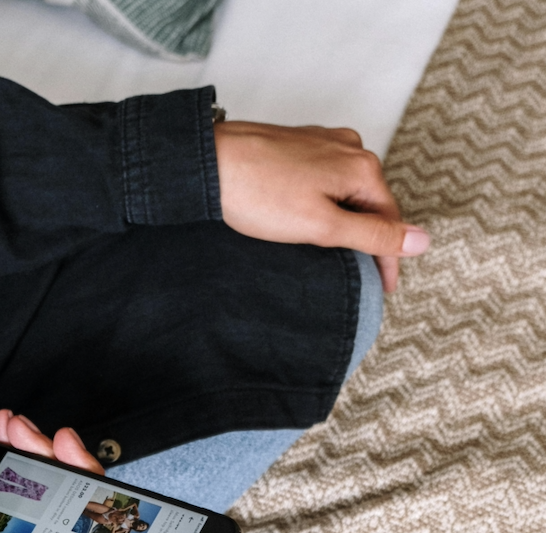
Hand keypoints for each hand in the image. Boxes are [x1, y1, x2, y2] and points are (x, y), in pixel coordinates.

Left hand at [213, 121, 429, 291]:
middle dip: (368, 239)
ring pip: (346, 192)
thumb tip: (422, 241)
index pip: (389, 220)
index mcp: (362, 166)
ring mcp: (322, 143)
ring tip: (336, 255)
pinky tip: (309, 222)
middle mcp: (348, 147)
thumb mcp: (323, 225)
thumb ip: (373, 235)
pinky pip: (324, 181)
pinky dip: (325, 205)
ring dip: (345, 222)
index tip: (384, 289)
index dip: (388, 258)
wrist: (208, 162)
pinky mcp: (297, 146)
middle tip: (362, 277)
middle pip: (370, 203)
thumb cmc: (260, 194)